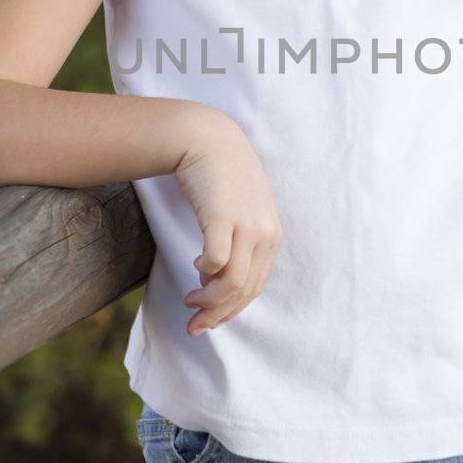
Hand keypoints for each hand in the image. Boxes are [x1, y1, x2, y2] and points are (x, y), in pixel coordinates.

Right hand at [174, 111, 283, 334]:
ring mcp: (247, 225)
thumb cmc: (219, 176)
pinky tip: (195, 267)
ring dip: (209, 300)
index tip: (210, 321)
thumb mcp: (238, 212)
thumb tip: (214, 279)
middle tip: (195, 324)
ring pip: (232, 282)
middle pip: (245, 290)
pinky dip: (206, 271)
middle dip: (218, 314)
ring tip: (190, 301)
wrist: (207, 138)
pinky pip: (217, 260)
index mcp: (271, 235)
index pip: (255, 286)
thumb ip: (235, 243)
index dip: (232, 309)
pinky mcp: (224, 218)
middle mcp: (265, 233)